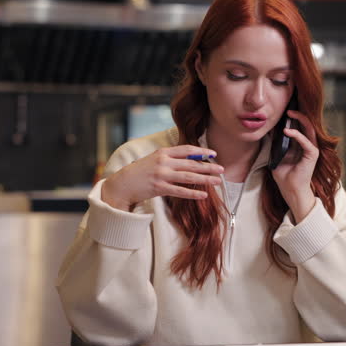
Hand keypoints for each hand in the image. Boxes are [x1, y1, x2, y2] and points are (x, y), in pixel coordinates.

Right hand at [102, 145, 223, 210]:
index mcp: (163, 152)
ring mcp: (162, 175)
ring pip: (188, 177)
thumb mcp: (154, 158)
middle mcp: (164, 162)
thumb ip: (170, 158)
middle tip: (221, 169)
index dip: (202, 151)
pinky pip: (180, 191)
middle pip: (191, 164)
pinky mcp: (159, 188)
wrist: (123, 183)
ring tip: (217, 181)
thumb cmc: (140, 171)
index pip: (187, 149)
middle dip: (208, 166)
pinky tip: (203, 195)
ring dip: (205, 179)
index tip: (213, 154)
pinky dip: (193, 193)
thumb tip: (190, 159)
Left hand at [271, 109, 317, 222]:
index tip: (283, 111)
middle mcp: (307, 145)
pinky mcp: (312, 155)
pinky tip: (288, 131)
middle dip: (297, 115)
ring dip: (300, 120)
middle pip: (305, 125)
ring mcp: (311, 149)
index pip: (298, 126)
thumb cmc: (284, 176)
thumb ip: (275, 144)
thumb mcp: (276, 156)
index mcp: (299, 145)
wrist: (290, 190)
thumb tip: (268, 131)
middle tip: (287, 109)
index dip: (292, 118)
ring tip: (290, 114)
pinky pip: (306, 141)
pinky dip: (297, 135)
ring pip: (309, 129)